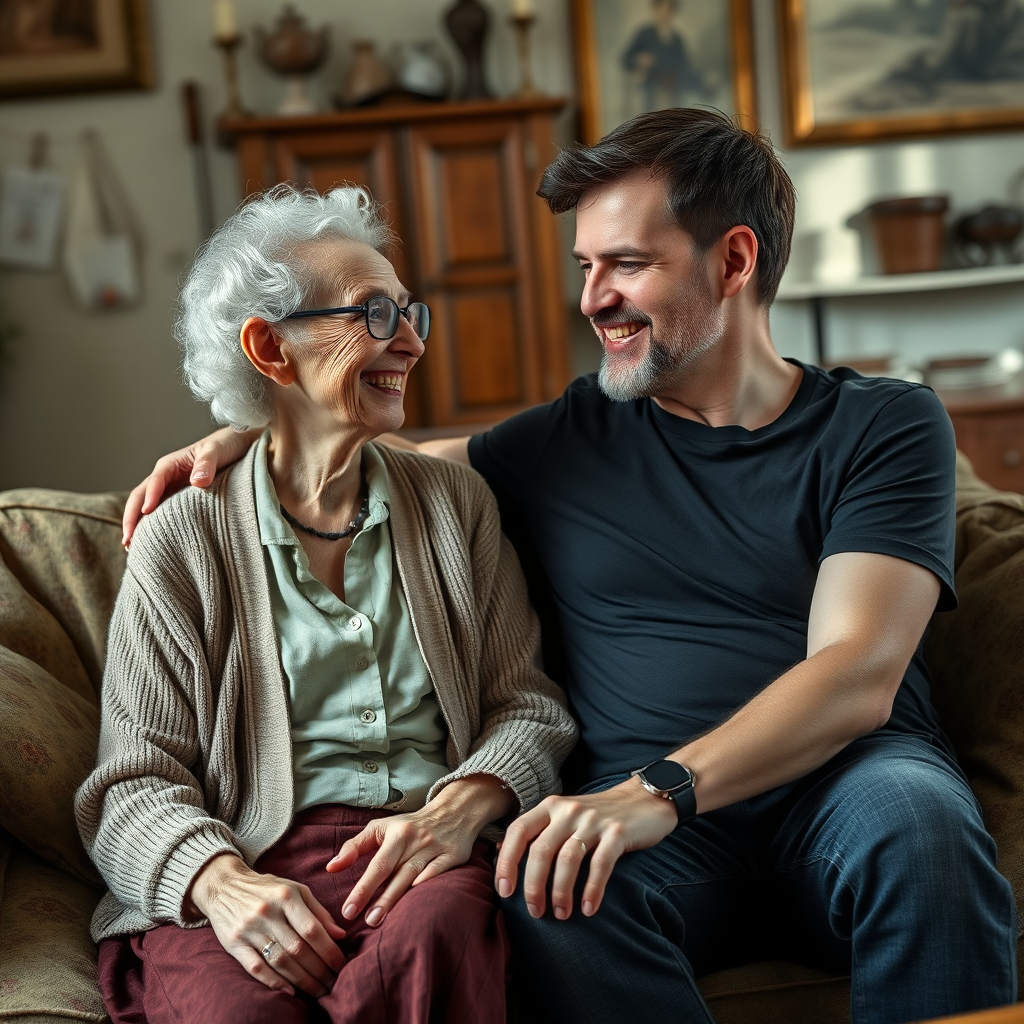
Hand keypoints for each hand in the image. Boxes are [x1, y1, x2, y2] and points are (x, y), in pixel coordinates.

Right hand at [122, 427, 257, 547]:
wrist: (237, 445)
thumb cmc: (225, 445)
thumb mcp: (217, 450)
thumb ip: (207, 464)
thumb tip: (197, 482)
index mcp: (170, 464)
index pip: (154, 482)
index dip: (149, 496)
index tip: (146, 513)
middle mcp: (165, 478)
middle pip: (140, 497)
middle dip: (132, 517)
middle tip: (128, 540)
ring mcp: (170, 490)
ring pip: (146, 507)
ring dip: (137, 525)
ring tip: (131, 548)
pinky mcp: (178, 500)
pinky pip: (160, 513)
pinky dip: (151, 526)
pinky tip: (150, 542)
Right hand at [190, 853, 346, 997]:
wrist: (224, 886)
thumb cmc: (268, 889)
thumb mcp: (296, 890)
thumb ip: (318, 911)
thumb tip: (340, 934)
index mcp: (286, 896)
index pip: (312, 929)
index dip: (329, 951)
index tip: (341, 965)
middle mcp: (267, 912)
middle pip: (298, 949)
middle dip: (319, 970)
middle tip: (332, 984)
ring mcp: (249, 929)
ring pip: (280, 961)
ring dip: (301, 980)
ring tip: (317, 991)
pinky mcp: (234, 944)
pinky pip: (256, 968)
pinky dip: (274, 982)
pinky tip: (290, 992)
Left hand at [327, 775, 512, 925]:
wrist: (453, 811)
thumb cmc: (409, 825)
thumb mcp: (381, 828)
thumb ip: (355, 847)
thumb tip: (331, 867)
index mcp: (398, 833)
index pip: (378, 864)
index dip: (363, 888)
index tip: (348, 910)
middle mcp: (417, 840)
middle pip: (396, 872)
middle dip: (381, 899)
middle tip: (365, 922)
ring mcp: (436, 848)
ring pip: (415, 876)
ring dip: (398, 899)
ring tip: (380, 921)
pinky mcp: (453, 855)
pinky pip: (439, 873)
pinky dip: (427, 886)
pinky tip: (415, 904)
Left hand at [494, 777, 677, 920]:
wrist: (644, 799)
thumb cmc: (598, 814)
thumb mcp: (564, 815)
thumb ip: (536, 830)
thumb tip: (499, 852)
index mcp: (550, 806)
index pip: (518, 831)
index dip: (507, 862)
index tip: (504, 892)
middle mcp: (568, 810)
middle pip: (541, 850)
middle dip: (533, 886)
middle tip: (535, 912)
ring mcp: (593, 821)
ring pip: (568, 860)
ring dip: (561, 892)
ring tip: (561, 915)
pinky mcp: (618, 833)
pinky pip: (600, 865)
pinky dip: (592, 890)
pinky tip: (589, 909)